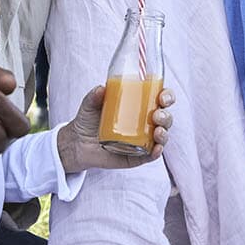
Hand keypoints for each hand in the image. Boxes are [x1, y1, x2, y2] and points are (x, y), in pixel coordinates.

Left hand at [57, 85, 173, 172]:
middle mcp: (144, 123)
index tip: (163, 96)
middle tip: (156, 115)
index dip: (167, 96)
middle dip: (166, 116)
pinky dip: (157, 152)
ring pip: (162, 136)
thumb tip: (102, 88)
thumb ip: (94, 96)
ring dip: (164, 133)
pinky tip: (156, 149)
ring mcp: (142, 140)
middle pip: (165, 118)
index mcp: (139, 106)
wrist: (77, 143)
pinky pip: (151, 155)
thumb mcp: (90, 105)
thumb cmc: (88, 119)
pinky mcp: (137, 156)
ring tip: (157, 131)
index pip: (160, 99)